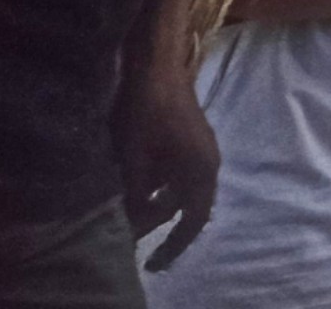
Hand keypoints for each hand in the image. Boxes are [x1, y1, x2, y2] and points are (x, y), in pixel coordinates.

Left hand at [123, 65, 220, 269]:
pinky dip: (155, 185)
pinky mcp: (187, 139)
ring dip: (154, 202)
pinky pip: (174, 173)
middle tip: (127, 235)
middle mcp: (206, 162)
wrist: (157, 65)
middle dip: (157, 222)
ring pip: (177, 188)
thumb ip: (138, 194)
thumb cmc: (147, 112)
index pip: (194, 220)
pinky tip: (132, 184)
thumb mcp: (135, 158)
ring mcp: (198, 149)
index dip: (175, 245)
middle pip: (185, 205)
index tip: (153, 264)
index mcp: (201, 170)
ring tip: (124, 210)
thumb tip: (133, 223)